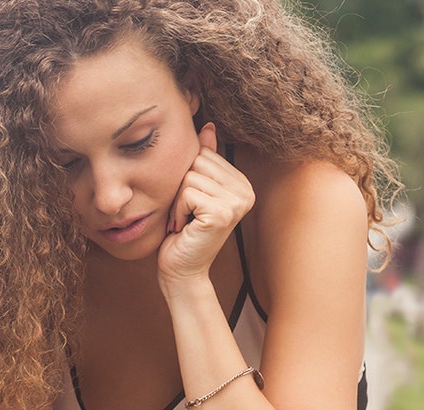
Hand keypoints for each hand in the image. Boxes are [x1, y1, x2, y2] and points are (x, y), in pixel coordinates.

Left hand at [158, 122, 254, 291]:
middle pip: (197, 161)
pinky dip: (177, 211)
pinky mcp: (222, 214)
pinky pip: (187, 193)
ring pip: (189, 177)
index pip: (204, 154)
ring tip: (185, 221)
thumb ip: (204, 160)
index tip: (191, 204)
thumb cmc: (183, 231)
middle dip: (181, 187)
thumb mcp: (193, 190)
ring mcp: (237, 203)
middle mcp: (246, 191)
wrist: (181, 270)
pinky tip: (184, 228)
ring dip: (177, 201)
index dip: (187, 176)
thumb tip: (207, 125)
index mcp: (242, 183)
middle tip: (186, 214)